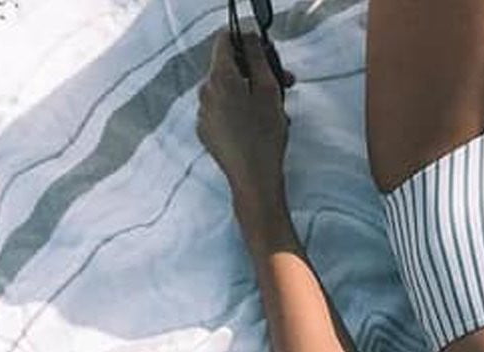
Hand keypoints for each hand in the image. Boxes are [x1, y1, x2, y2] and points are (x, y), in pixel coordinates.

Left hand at [197, 31, 293, 206]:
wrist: (253, 180)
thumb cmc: (264, 137)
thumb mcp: (269, 90)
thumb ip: (257, 57)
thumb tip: (249, 38)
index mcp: (219, 77)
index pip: (225, 40)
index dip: (245, 41)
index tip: (263, 54)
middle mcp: (205, 91)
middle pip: (227, 67)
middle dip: (253, 72)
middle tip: (280, 83)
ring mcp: (203, 113)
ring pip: (226, 90)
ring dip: (248, 93)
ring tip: (272, 109)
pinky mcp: (206, 131)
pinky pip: (221, 111)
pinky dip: (237, 111)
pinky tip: (256, 125)